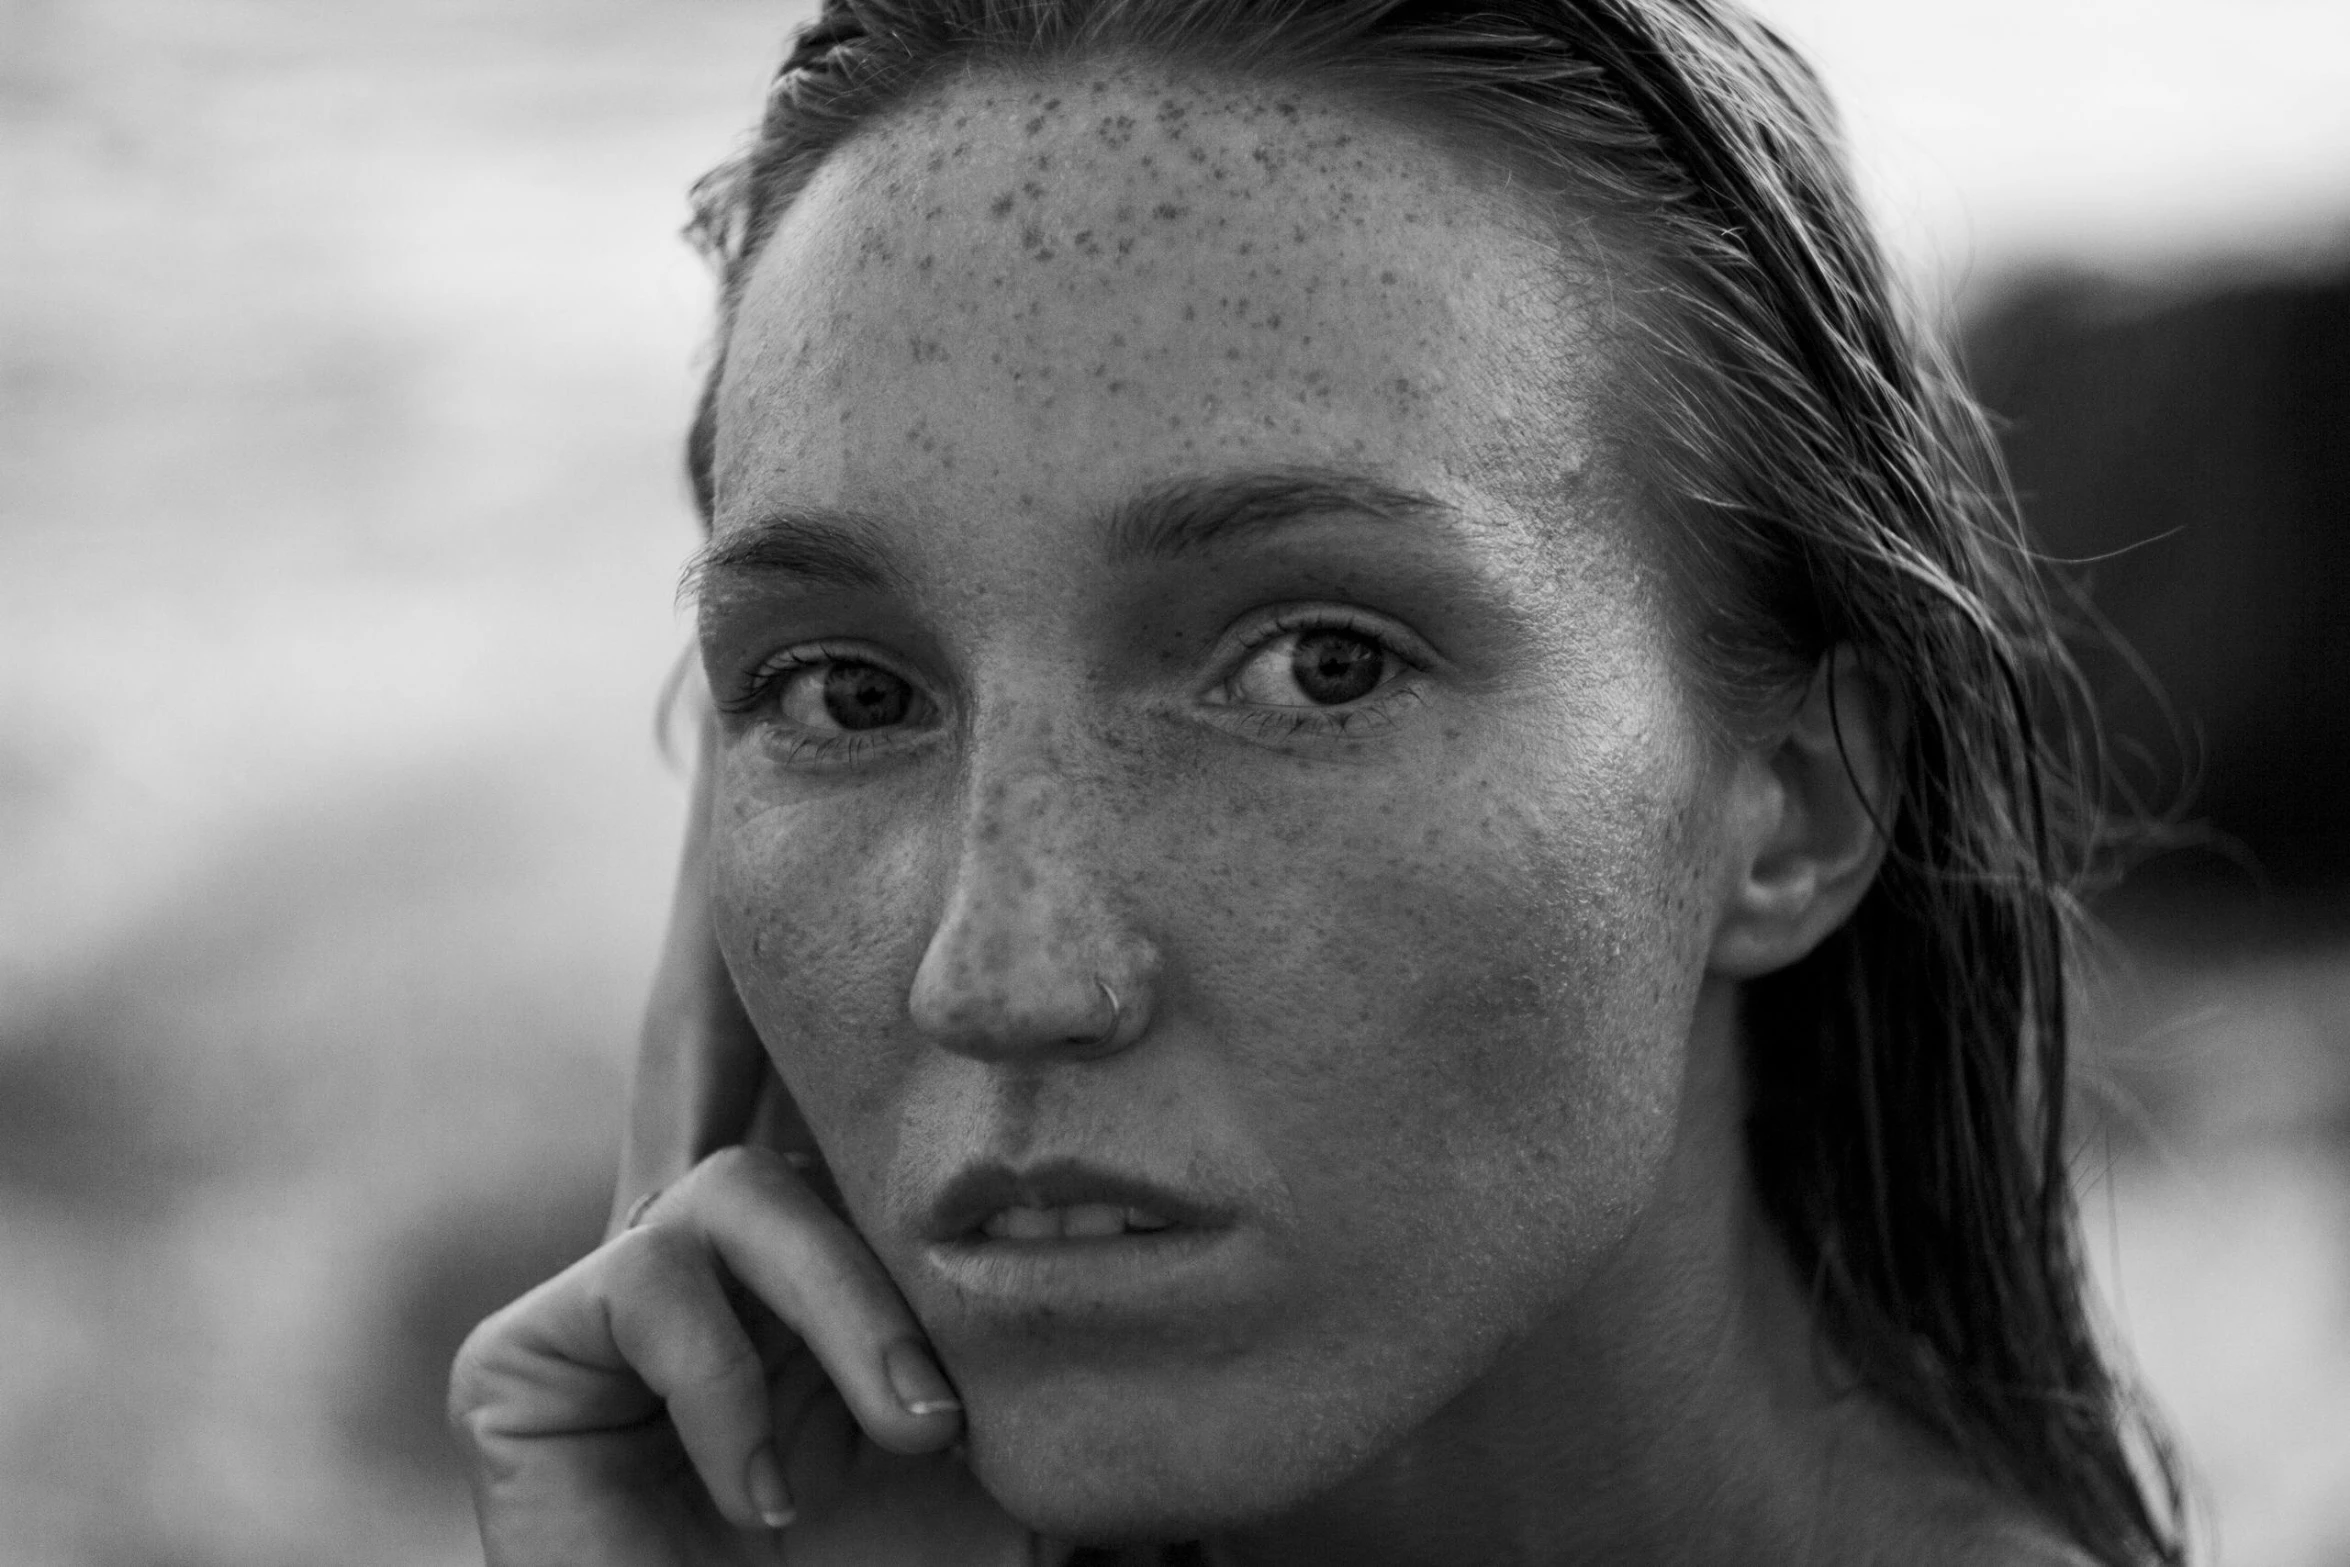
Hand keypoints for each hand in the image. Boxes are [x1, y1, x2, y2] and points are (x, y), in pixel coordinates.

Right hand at [448, 1145, 1039, 1565]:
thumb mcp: (979, 1479)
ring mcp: (611, 1315)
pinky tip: (756, 1499)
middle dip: (894, 1280)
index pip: (875, 1176)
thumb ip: (1020, 1366)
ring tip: (868, 1451)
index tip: (1045, 1295)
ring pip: (733, 1189)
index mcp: (814, 1293)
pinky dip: (723, 1386)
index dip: (955, 1212)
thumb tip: (1114, 1239)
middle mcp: (715, 1287)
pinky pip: (641, 1279)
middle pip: (814, 1162)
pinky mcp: (519, 1360)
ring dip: (833, 1310)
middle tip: (940, 1421)